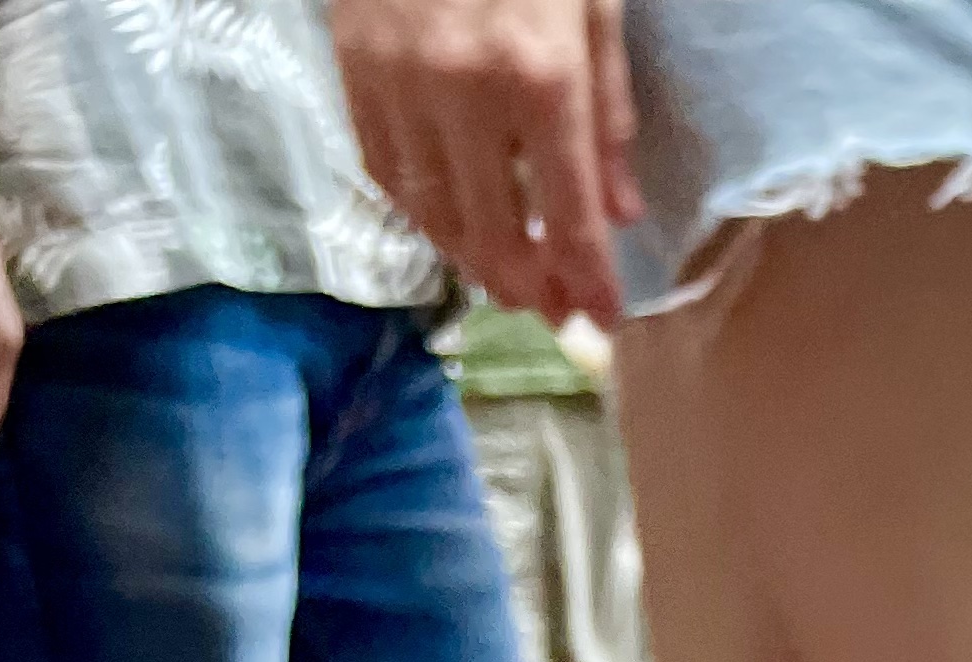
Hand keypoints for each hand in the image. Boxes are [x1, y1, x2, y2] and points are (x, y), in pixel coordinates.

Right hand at [330, 0, 640, 325]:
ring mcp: (400, 81)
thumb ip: (607, 112)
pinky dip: (419, 210)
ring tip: (503, 276)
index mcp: (541, 77)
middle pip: (495, 233)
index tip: (603, 319)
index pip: (569, 218)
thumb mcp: (593, 6)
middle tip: (550, 308)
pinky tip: (448, 222)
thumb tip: (619, 210)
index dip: (588, 282)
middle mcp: (466, 92)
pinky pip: (384, 168)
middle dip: (528, 287)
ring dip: (471, 260)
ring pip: (433, 212)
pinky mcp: (353, 64)